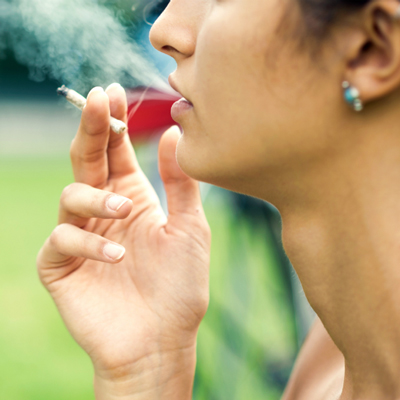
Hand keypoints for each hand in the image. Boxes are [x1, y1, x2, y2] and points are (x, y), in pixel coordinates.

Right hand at [36, 84, 210, 398]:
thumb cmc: (179, 287)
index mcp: (132, 199)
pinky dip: (90, 242)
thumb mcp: (190, 228)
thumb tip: (173, 132)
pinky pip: (63, 239)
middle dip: (91, 130)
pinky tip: (118, 255)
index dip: (114, 123)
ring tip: (124, 209)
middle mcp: (104, 212)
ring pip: (71, 194)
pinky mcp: (62, 264)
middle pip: (88, 161)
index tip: (114, 92)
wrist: (163, 340)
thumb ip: (180, 184)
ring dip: (96, 197)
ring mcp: (81, 236)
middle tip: (97, 101)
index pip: (117, 153)